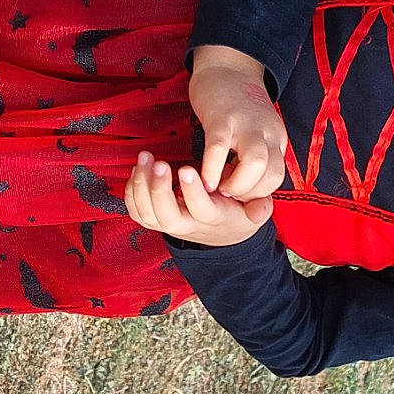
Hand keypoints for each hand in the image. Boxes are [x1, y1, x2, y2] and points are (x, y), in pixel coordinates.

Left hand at [123, 152, 274, 247]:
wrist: (221, 235)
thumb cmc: (236, 214)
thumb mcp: (254, 212)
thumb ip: (260, 207)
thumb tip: (262, 206)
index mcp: (212, 220)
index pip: (200, 210)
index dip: (192, 191)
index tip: (187, 169)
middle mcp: (187, 226)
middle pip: (166, 215)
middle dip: (158, 189)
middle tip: (158, 162)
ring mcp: (168, 225)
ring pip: (147, 213)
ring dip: (141, 185)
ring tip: (146, 157)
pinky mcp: (155, 220)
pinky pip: (136, 211)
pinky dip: (131, 192)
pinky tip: (137, 169)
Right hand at [188, 44, 287, 198]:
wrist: (226, 65)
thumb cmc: (236, 106)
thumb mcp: (255, 132)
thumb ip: (255, 157)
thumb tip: (243, 192)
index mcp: (275, 139)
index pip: (277, 177)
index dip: (256, 193)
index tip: (236, 193)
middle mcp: (266, 132)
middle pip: (273, 174)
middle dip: (249, 194)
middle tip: (227, 193)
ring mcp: (245, 123)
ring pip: (256, 163)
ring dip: (236, 185)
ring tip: (218, 188)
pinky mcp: (221, 117)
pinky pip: (220, 149)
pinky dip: (212, 169)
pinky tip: (203, 180)